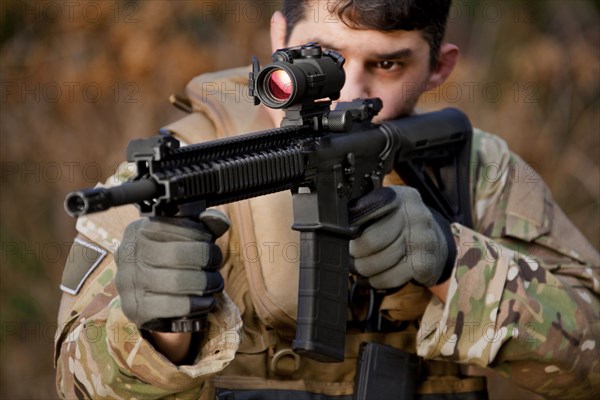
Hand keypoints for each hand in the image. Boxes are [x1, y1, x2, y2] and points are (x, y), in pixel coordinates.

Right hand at [115, 209, 229, 330]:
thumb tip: (219, 220)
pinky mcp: (135, 309)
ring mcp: (129, 284)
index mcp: (138, 231)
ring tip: (215, 283)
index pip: (173, 226)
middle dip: (206, 259)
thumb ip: (201, 226)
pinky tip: (205, 302)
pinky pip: (172, 306)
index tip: (210, 242)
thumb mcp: (181, 239)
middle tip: (216, 263)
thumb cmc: (168, 263)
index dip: (199, 234)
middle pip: (177, 254)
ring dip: (205, 283)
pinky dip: (196, 304)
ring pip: (177, 281)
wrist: (147, 299)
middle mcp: (129, 256)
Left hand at [349, 186, 455, 288]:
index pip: (366, 210)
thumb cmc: (402, 226)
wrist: (436, 244)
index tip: (344, 235)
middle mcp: (414, 215)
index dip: (351, 227)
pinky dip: (377, 280)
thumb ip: (366, 210)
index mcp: (400, 197)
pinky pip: (389, 277)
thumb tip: (339, 225)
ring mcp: (422, 240)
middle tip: (351, 256)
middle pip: (369, 241)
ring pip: (377, 262)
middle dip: (354, 253)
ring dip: (364, 269)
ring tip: (361, 267)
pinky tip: (375, 277)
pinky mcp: (424, 264)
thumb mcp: (388, 208)